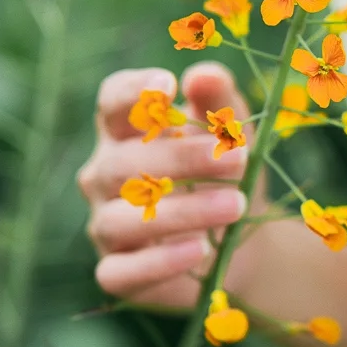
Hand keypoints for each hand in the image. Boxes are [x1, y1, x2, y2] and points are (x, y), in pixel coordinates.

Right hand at [78, 62, 253, 309]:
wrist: (243, 241)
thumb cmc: (227, 174)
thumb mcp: (232, 135)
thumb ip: (219, 102)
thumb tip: (204, 74)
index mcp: (124, 132)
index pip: (112, 103)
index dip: (133, 93)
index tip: (169, 87)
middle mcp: (104, 176)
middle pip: (123, 162)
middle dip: (182, 159)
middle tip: (237, 158)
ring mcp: (105, 225)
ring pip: (122, 219)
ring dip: (182, 211)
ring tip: (234, 206)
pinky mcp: (116, 272)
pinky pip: (122, 271)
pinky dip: (160, 261)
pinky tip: (199, 249)